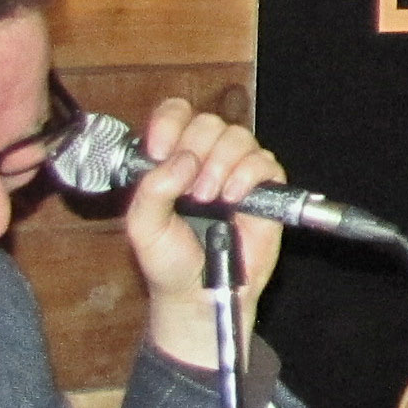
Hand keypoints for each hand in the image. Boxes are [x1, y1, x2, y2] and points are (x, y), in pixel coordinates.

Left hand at [127, 99, 286, 371]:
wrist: (199, 294)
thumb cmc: (169, 262)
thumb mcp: (142, 227)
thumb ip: (152, 189)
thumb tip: (182, 160)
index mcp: (171, 161)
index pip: (175, 114)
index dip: (170, 123)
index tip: (161, 151)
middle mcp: (204, 160)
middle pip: (208, 122)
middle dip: (197, 150)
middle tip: (189, 188)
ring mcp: (236, 172)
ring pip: (238, 136)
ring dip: (221, 164)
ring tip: (210, 198)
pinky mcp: (265, 188)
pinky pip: (265, 161)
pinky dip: (248, 175)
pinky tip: (233, 199)